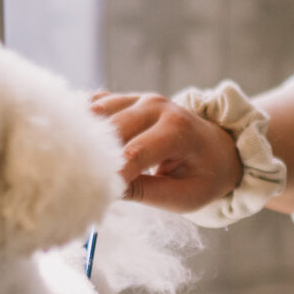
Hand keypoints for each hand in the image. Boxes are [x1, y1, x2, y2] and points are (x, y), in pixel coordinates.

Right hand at [89, 91, 242, 212]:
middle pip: (112, 131)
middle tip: (82, 184)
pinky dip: (83, 123)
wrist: (217, 148)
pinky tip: (77, 143)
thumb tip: (107, 191)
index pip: (136, 152)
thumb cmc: (202, 176)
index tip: (96, 194)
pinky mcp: (125, 99)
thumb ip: (147, 192)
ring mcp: (139, 98)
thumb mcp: (184, 195)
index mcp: (178, 129)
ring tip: (78, 166)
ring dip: (85, 139)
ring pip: (97, 114)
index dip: (112, 174)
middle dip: (96, 158)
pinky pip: (94, 106)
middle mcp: (157, 106)